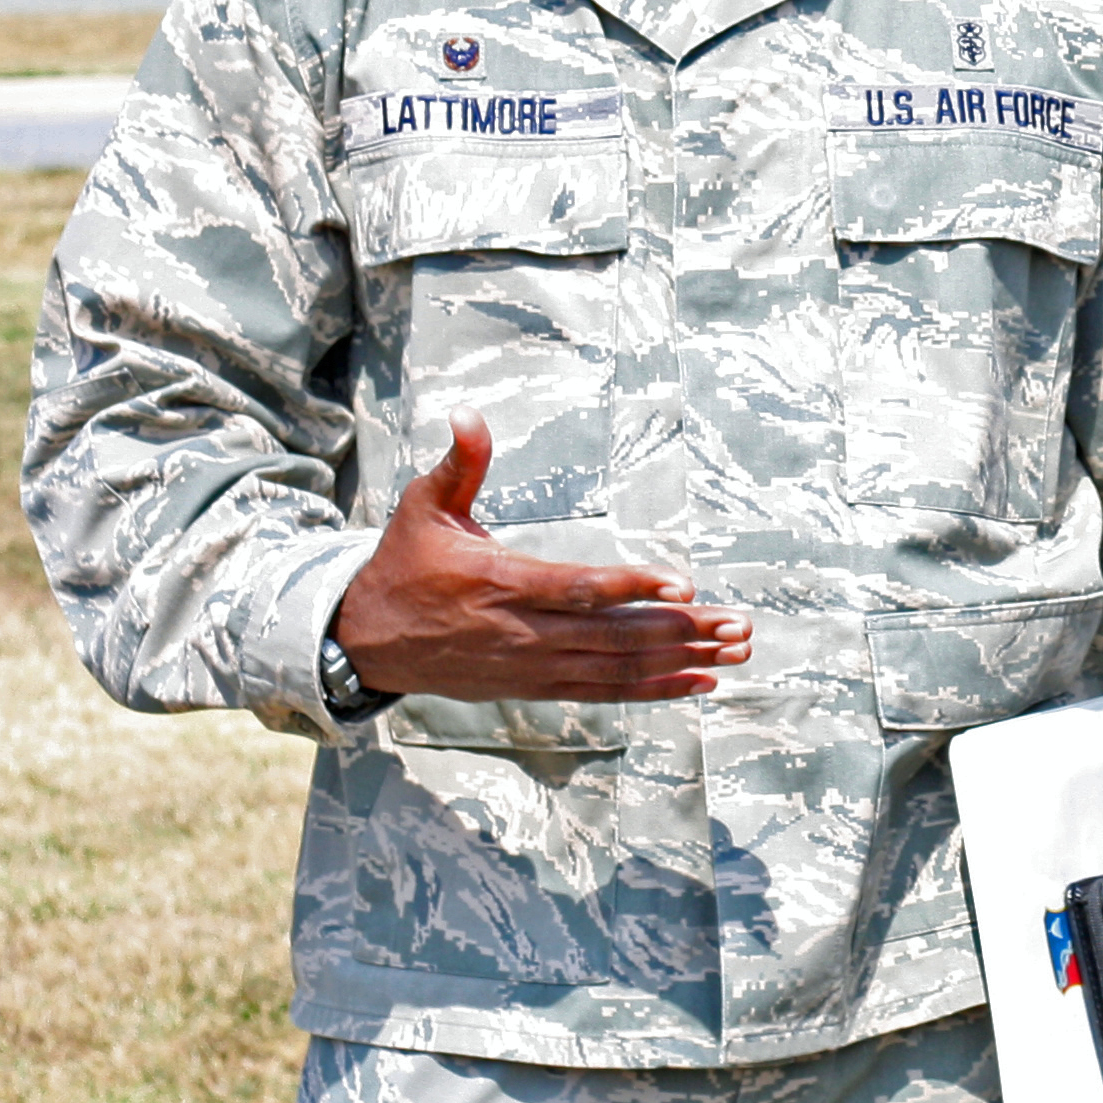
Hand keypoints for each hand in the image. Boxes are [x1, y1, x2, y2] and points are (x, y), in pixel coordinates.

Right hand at [327, 416, 749, 703]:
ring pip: (616, 668)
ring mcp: (532, 665)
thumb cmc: (404, 566)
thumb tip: (466, 413)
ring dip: (680, 661)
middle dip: (680, 630)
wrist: (365, 643)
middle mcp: (522, 631)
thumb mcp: (423, 508)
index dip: (631, 586)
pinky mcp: (535, 685)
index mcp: (501, 583)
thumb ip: (458, 464)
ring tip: (735, 651)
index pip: (577, 589)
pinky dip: (653, 688)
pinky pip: (603, 690)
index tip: (683, 584)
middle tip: (737, 624)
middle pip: (613, 635)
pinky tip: (698, 682)